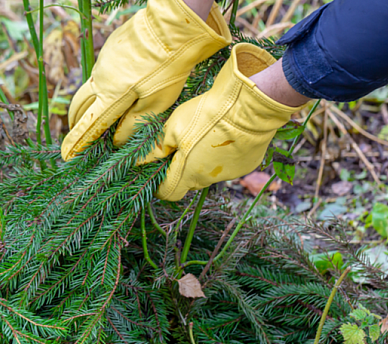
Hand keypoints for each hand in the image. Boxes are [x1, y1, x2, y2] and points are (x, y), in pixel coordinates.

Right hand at [61, 0, 230, 160]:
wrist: (173, 26)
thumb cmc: (169, 67)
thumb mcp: (156, 102)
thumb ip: (133, 124)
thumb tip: (116, 140)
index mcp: (111, 96)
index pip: (88, 125)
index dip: (76, 142)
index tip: (66, 155)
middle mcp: (101, 78)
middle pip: (79, 105)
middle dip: (76, 122)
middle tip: (76, 134)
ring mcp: (103, 62)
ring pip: (91, 87)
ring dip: (90, 102)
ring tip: (98, 113)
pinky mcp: (110, 49)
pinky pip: (101, 72)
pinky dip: (104, 84)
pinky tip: (119, 85)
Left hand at [143, 43, 306, 200]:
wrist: (250, 106)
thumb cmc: (207, 115)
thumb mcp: (173, 128)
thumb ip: (156, 149)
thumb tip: (137, 163)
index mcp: (187, 174)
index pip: (167, 193)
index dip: (159, 183)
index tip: (157, 167)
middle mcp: (208, 180)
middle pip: (188, 182)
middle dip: (180, 169)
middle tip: (180, 144)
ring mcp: (230, 174)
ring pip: (209, 173)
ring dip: (202, 160)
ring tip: (205, 134)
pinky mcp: (246, 165)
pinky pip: (228, 164)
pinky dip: (223, 155)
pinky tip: (225, 134)